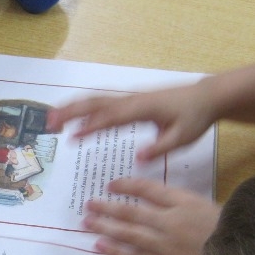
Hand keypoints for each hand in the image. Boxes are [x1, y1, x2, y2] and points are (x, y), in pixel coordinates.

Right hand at [47, 81, 215, 161]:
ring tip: (52, 120)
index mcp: (142, 108)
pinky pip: (103, 102)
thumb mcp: (182, 137)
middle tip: (49, 123)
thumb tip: (138, 158)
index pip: (111, 117)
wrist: (206, 96)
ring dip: (73, 108)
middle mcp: (132, 100)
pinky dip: (84, 108)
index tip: (72, 138)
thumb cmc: (195, 117)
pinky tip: (74, 118)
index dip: (90, 127)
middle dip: (70, 111)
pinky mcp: (131, 101)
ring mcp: (130, 98)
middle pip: (95, 102)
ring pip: (96, 100)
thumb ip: (160, 148)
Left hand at [84, 178, 219, 254]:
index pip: (148, 189)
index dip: (127, 186)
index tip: (111, 185)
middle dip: (107, 207)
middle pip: (131, 212)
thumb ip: (184, 205)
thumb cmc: (232, 235)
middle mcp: (171, 222)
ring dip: (105, 227)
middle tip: (89, 204)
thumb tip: (157, 202)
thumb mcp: (211, 210)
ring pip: (127, 234)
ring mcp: (165, 246)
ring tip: (87, 222)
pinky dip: (115, 252)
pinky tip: (100, 246)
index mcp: (185, 203)